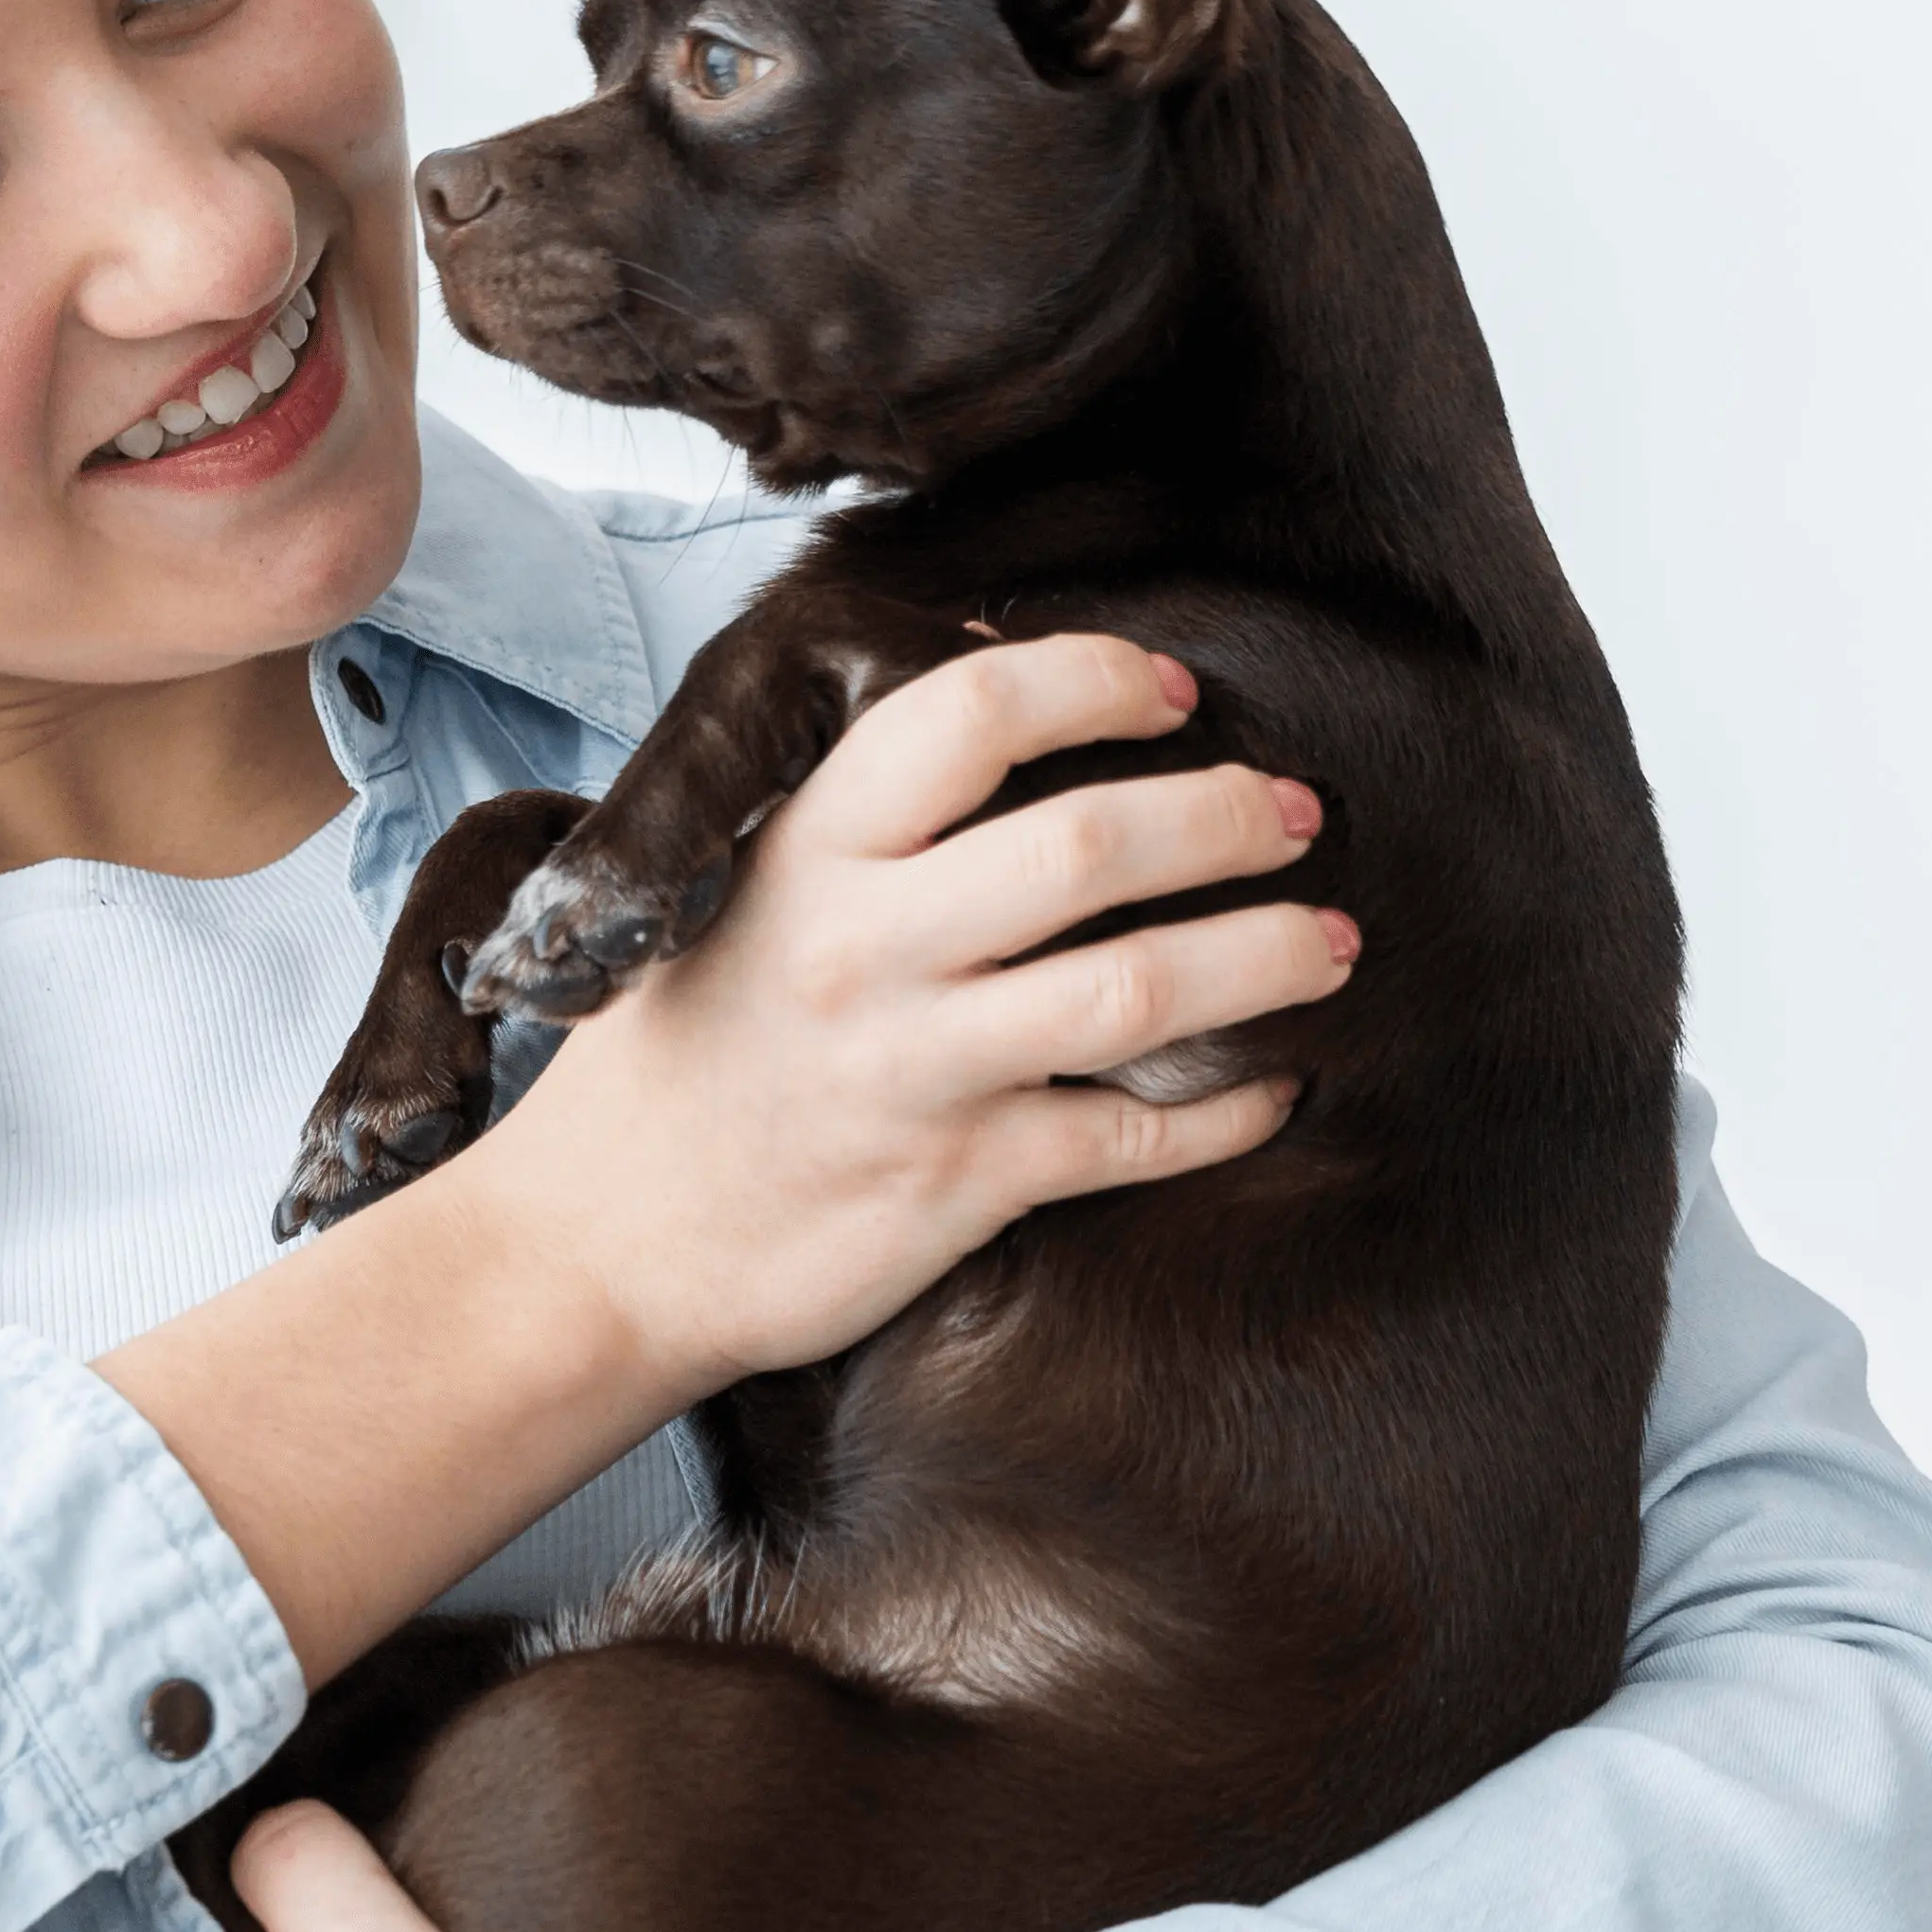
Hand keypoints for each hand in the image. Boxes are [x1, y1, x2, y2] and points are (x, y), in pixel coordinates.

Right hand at [469, 629, 1352, 1401]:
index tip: (1179, 693)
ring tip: (1335, 944)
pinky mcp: (955, 1183)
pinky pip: (1128, 1138)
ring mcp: (914, 1070)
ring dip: (1264, 957)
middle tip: (1299, 811)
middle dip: (1226, 817)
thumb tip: (1005, 694)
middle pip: (1088, 845)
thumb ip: (860, 820)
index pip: (972, 716)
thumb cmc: (677, 1063)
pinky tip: (1276, 1094)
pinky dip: (1225, 1116)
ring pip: (1136, 992)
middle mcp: (863, 949)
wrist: (596, 1249)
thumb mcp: (735, 899)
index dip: (1099, 682)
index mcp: (809, 854)